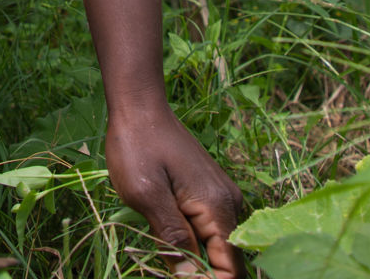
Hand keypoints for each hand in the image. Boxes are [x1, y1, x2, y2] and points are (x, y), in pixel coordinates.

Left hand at [105, 100, 243, 278]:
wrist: (140, 108)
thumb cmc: (137, 147)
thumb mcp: (147, 195)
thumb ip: (173, 238)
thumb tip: (191, 278)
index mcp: (218, 207)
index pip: (232, 268)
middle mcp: (230, 204)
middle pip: (228, 260)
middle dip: (202, 274)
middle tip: (167, 269)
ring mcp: (223, 197)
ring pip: (219, 247)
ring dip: (197, 260)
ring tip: (165, 253)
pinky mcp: (212, 193)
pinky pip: (211, 230)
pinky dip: (195, 243)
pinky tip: (169, 236)